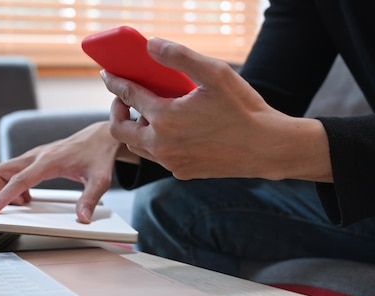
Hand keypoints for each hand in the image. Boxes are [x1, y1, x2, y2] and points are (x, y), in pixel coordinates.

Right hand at [0, 121, 121, 222]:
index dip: (4, 196)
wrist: (101, 138)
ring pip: (3, 170)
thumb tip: (83, 218)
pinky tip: (29, 193)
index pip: (18, 180)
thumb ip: (89, 199)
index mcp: (48, 161)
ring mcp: (33, 155)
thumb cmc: (99, 156)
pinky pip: (12, 171)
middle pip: (0, 171)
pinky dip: (14, 184)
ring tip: (26, 200)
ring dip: (7, 188)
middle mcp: (36, 156)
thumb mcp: (100, 180)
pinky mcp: (34, 157)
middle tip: (18, 205)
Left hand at [102, 37, 330, 181]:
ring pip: (137, 146)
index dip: (115, 82)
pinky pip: (158, 158)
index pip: (128, 96)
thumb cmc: (244, 109)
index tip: (107, 75)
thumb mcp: (215, 73)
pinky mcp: (182, 172)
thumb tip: (151, 45)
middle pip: (119, 130)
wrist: (267, 148)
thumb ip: (180, 57)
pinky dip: (156, 143)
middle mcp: (162, 144)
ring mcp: (171, 162)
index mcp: (165, 118)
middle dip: (116, 112)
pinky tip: (172, 131)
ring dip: (135, 129)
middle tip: (125, 99)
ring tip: (148, 113)